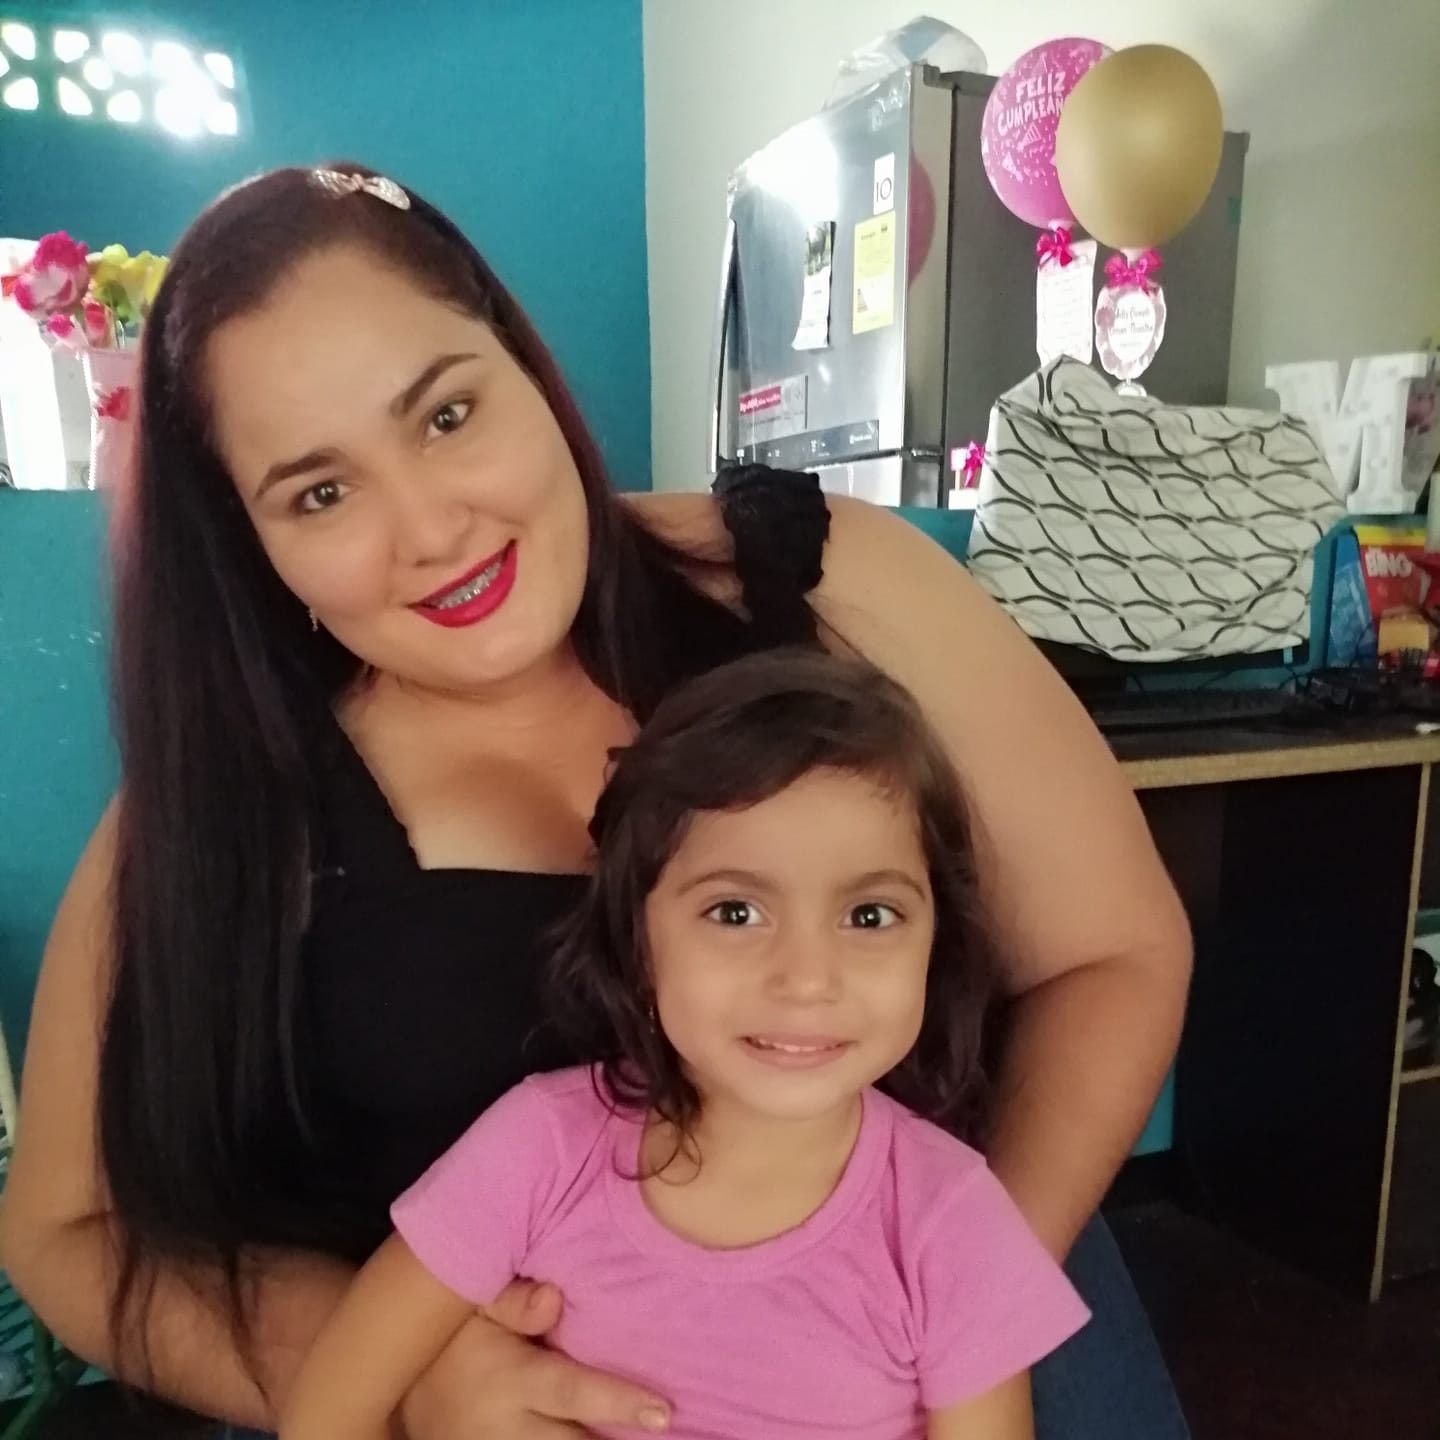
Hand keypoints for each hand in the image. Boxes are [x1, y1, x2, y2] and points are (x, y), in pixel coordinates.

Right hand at [399, 1279, 670, 1438]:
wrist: (392, 1390)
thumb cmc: (452, 1338)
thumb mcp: (472, 1307)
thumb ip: (512, 1301)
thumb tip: (555, 1298)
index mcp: (510, 1380)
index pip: (572, 1392)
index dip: (619, 1402)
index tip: (664, 1412)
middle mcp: (507, 1430)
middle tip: (669, 1437)